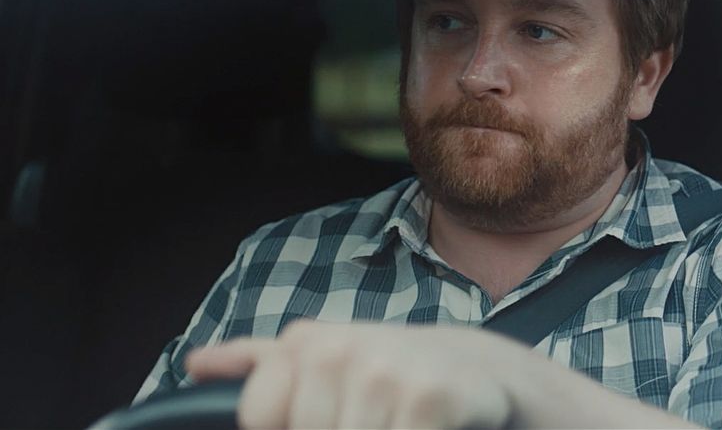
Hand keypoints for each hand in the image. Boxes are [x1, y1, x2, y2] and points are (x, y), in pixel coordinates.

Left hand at [186, 320, 522, 428]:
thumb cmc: (395, 375)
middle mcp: (337, 350)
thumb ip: (260, 363)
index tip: (334, 415)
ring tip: (401, 424)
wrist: (483, 373)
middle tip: (376, 419)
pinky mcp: (427, 396)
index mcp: (305, 344)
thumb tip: (195, 365)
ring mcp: (383, 371)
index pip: (259, 418)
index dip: (295, 428)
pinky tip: (429, 428)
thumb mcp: (327, 358)